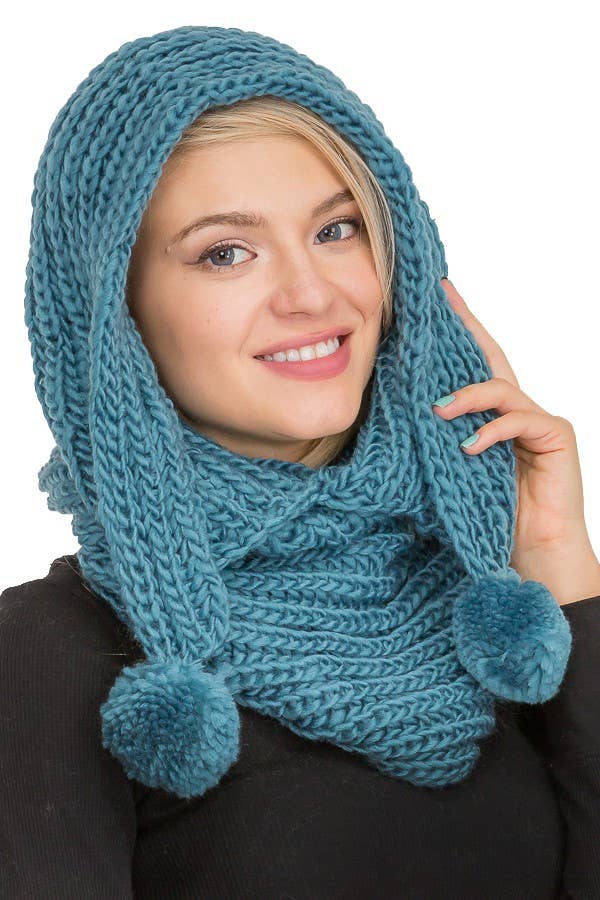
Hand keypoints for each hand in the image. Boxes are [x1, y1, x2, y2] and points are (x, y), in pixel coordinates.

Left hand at [432, 278, 599, 605]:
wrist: (535, 555)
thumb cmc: (494, 518)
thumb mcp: (453, 475)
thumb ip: (439, 445)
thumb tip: (399, 425)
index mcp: (492, 417)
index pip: (472, 366)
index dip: (458, 330)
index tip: (437, 297)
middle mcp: (516, 411)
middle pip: (491, 358)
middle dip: (465, 327)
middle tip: (441, 299)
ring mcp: (538, 421)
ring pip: (500, 388)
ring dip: (466, 396)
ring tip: (438, 410)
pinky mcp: (556, 436)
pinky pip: (518, 420)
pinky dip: (491, 431)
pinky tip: (469, 446)